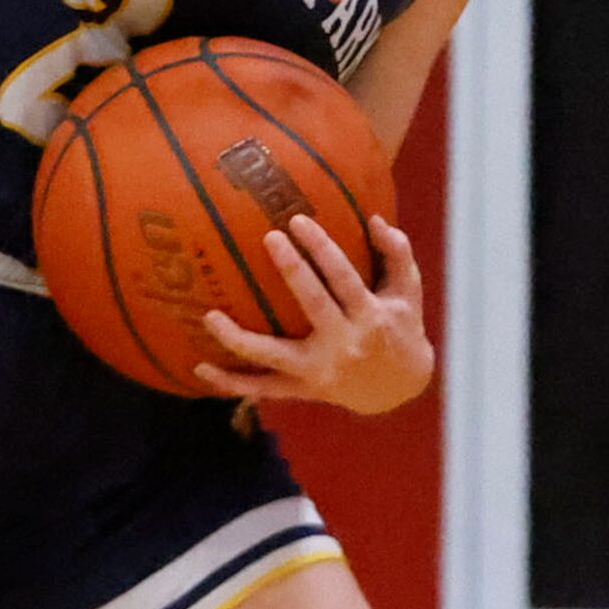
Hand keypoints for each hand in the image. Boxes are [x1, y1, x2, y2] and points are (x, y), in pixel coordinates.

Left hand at [194, 215, 431, 415]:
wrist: (400, 390)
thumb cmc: (401, 328)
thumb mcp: (408, 292)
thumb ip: (397, 253)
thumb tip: (373, 219)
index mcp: (370, 316)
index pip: (344, 276)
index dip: (323, 248)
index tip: (298, 220)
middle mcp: (345, 343)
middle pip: (314, 304)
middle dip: (293, 270)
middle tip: (270, 237)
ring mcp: (321, 370)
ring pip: (275, 356)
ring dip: (240, 339)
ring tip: (208, 317)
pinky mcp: (304, 390)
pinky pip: (264, 388)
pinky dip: (232, 382)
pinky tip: (200, 367)